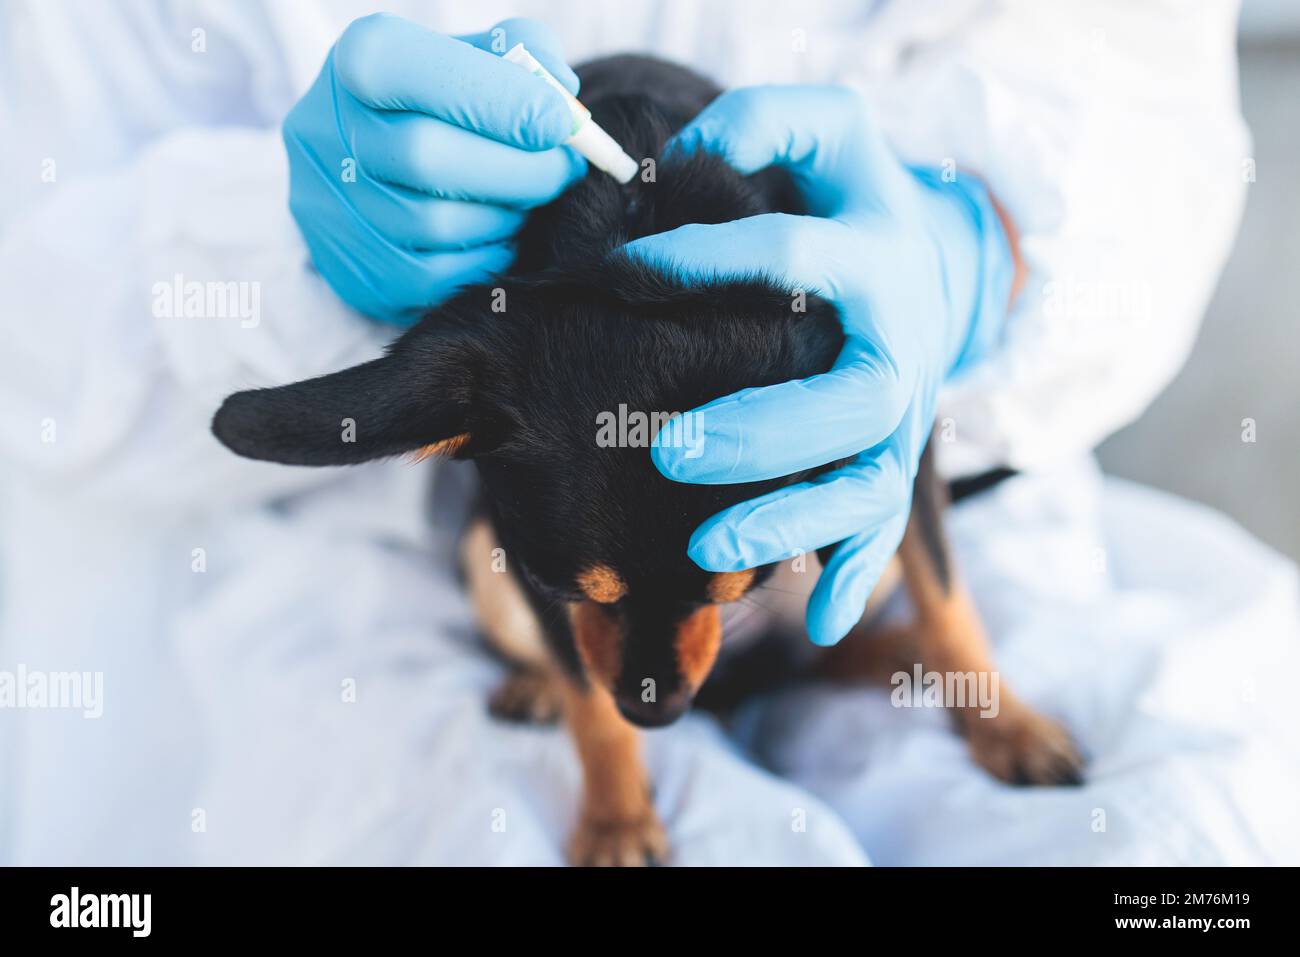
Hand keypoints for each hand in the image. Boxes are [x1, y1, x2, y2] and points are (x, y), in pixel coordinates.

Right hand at [284, 14, 586, 324]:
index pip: (424, 73)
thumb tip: (561, 101)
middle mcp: (328, 130)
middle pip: (427, 157)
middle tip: (563, 172)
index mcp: (361, 60)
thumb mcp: (478, 57)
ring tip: (527, 203)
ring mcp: (332, 207)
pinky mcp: (354, 269)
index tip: (560, 124)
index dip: (503, 101)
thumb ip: (526, 60)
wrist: (379, 163)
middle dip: (517, 170)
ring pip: (434, 225)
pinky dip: (484, 260)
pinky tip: (501, 237)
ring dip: (504, 218)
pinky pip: (432, 278)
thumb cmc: (445, 102)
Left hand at [624, 86, 1014, 644]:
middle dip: (763, 431)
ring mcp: (903, 414)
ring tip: (710, 553)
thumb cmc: (850, 199)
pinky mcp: (893, 458)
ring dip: (793, 521)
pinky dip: (853, 574)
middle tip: (669, 450)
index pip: (794, 259)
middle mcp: (899, 345)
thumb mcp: (826, 134)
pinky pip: (882, 526)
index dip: (706, 261)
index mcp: (875, 258)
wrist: (929, 260)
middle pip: (850, 399)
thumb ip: (764, 122)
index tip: (620, 272)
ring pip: (865, 481)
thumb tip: (685, 150)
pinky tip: (815, 621)